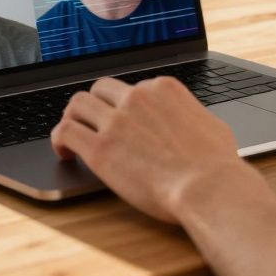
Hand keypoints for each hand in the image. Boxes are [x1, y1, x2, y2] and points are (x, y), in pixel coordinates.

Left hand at [50, 76, 249, 223]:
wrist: (207, 187)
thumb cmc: (216, 164)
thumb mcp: (211, 124)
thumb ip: (191, 116)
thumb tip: (190, 121)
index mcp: (163, 89)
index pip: (132, 88)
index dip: (125, 106)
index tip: (123, 120)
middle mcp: (136, 98)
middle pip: (101, 89)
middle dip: (95, 105)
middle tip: (92, 123)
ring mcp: (116, 121)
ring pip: (77, 104)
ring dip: (73, 117)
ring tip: (72, 135)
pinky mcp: (100, 149)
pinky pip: (66, 131)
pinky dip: (59, 139)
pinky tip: (65, 152)